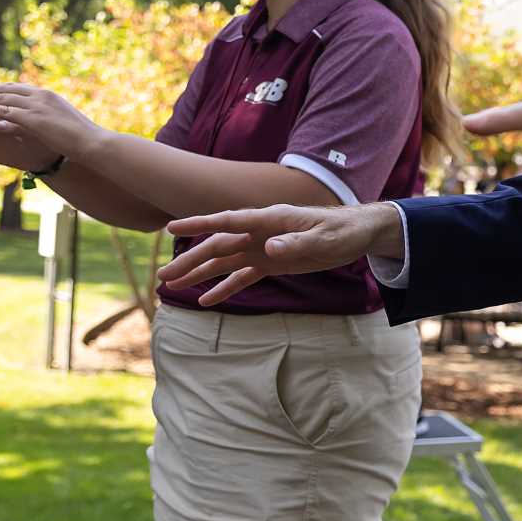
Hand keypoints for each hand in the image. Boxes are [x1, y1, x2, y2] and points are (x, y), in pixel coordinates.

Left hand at [0, 83, 102, 158]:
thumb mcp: (60, 125)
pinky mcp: (32, 118)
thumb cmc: (82, 138)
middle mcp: (40, 95)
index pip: (16, 88)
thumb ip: (44, 120)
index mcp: (47, 95)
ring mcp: (36, 105)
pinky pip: (4, 110)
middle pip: (5, 89)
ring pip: (1, 98)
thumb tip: (37, 123)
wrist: (93, 143)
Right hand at [160, 203, 401, 306]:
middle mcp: (260, 233)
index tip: (171, 228)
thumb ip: (295, 243)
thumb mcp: (322, 239)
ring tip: (172, 286)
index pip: (228, 221)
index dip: (199, 224)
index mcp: (269, 220)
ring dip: (199, 274)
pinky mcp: (272, 262)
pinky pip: (243, 276)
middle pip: (218, 246)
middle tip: (163, 276)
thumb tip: (269, 248)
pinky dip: (225, 288)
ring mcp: (264, 247)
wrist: (357, 234)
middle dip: (190, 260)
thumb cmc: (341, 231)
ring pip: (225, 262)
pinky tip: (207, 301)